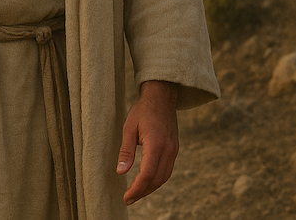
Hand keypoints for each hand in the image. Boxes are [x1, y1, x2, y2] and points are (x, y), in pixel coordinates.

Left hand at [117, 80, 178, 204]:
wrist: (161, 98)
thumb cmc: (142, 111)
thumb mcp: (128, 128)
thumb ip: (126, 151)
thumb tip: (121, 172)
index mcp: (156, 144)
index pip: (148, 174)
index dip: (137, 189)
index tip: (126, 197)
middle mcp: (168, 150)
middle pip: (157, 180)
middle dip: (143, 192)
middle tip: (129, 199)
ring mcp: (174, 150)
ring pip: (164, 177)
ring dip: (150, 188)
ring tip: (136, 194)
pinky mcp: (174, 149)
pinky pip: (167, 170)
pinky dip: (157, 179)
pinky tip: (147, 182)